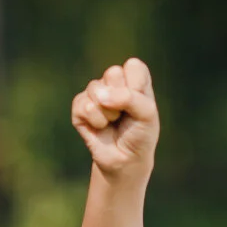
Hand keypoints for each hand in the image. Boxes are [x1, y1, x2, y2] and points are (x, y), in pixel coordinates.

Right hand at [70, 58, 160, 178]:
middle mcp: (114, 83)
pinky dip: (96, 121)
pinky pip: (84, 105)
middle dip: (121, 98)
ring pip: (96, 89)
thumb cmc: (140, 135)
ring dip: (109, 112)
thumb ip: (129, 98)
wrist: (125, 160)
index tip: (140, 103)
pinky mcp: (79, 107)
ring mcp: (95, 93)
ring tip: (113, 122)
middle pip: (112, 72)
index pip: (133, 65)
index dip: (137, 86)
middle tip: (125, 114)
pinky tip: (100, 127)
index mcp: (134, 79)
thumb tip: (100, 96)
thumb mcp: (147, 114)